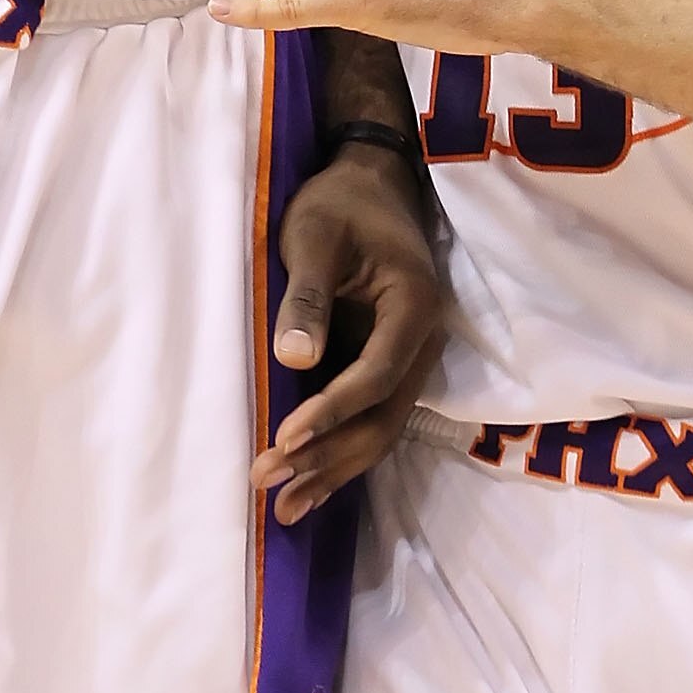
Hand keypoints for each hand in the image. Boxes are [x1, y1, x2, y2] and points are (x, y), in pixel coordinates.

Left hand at [259, 141, 443, 523]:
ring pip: (379, 430)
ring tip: (282, 508)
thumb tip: (294, 361)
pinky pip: (369, 420)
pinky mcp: (384, 366)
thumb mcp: (313, 236)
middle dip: (328, 456)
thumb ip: (307, 297)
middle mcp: (422, 343)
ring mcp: (407, 359)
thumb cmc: (337, 203)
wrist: (367, 184)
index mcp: (414, 307)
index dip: (332, 411)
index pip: (376, 376)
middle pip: (382, 418)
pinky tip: (305, 487)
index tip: (286, 438)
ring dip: (333, 469)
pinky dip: (338, 453)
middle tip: (270, 483)